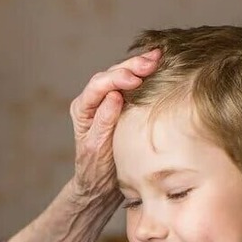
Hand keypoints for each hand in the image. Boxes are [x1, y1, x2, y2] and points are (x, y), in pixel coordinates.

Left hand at [70, 49, 160, 198]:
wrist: (102, 184)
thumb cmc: (96, 170)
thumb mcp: (97, 148)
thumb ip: (104, 122)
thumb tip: (115, 96)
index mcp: (82, 109)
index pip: (98, 86)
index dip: (117, 79)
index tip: (135, 80)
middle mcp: (93, 101)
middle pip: (110, 75)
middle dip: (132, 65)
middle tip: (153, 60)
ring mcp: (107, 101)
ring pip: (121, 76)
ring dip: (139, 66)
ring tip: (158, 57)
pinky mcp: (122, 105)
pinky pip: (131, 86)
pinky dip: (144, 76)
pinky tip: (158, 67)